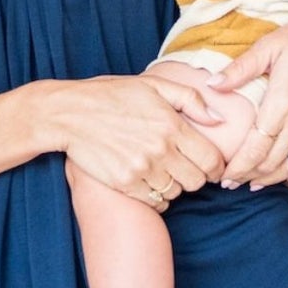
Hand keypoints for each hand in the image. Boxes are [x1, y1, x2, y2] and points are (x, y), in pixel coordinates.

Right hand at [47, 75, 225, 209]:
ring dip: (175, 185)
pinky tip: (149, 182)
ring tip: (164, 171)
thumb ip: (190, 99)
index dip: (217, 168)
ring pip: (176, 192)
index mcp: (171, 125)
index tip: (212, 168)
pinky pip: (156, 202)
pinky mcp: (125, 184)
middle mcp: (160, 150)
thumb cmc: (111, 95)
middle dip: (197, 176)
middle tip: (186, 168)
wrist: (69, 114)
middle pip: (197, 181)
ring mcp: (142, 169)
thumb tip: (218, 119)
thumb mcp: (153, 85)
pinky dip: (157, 197)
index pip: (211, 160)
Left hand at [212, 0, 287, 187]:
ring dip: (274, 177)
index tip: (226, 177)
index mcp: (282, 103)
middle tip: (234, 184)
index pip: (256, 148)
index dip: (239, 167)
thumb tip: (212, 84)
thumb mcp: (269, 46)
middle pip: (272, 161)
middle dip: (250, 176)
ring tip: (257, 183)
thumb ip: (239, 69)